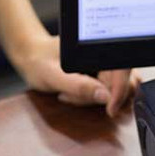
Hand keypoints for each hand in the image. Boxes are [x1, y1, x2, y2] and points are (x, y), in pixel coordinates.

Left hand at [11, 35, 137, 116]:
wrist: (31, 57)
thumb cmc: (38, 60)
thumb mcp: (53, 75)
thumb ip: (79, 86)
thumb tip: (105, 97)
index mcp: (98, 46)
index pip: (123, 69)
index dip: (121, 90)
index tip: (110, 109)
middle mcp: (104, 54)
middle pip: (122, 83)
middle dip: (101, 96)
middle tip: (73, 95)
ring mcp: (103, 66)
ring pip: (113, 91)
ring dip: (92, 99)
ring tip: (68, 92)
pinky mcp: (99, 75)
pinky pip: (104, 94)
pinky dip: (88, 99)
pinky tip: (71, 92)